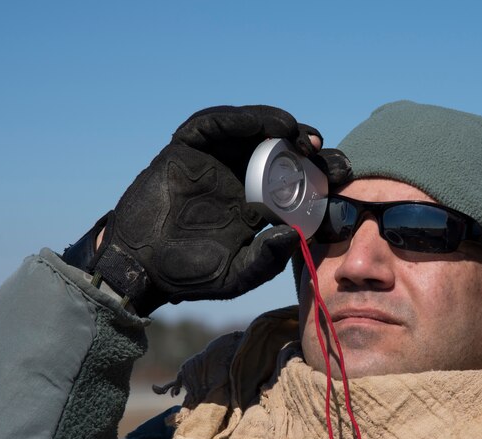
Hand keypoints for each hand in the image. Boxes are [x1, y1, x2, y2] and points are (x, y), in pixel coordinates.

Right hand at [63, 105, 349, 315]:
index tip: (343, 178)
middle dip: (307, 148)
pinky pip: (214, 124)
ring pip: (251, 130)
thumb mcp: (234, 275)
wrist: (138, 267)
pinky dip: (241, 119)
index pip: (296, 182)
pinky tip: (266, 126)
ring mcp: (213, 161)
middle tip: (326, 154)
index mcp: (256, 205)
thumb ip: (265, 261)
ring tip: (300, 135)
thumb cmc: (187, 275)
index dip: (320, 176)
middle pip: (280, 150)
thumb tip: (297, 234)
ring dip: (278, 125)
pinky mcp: (186, 148)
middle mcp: (239, 177)